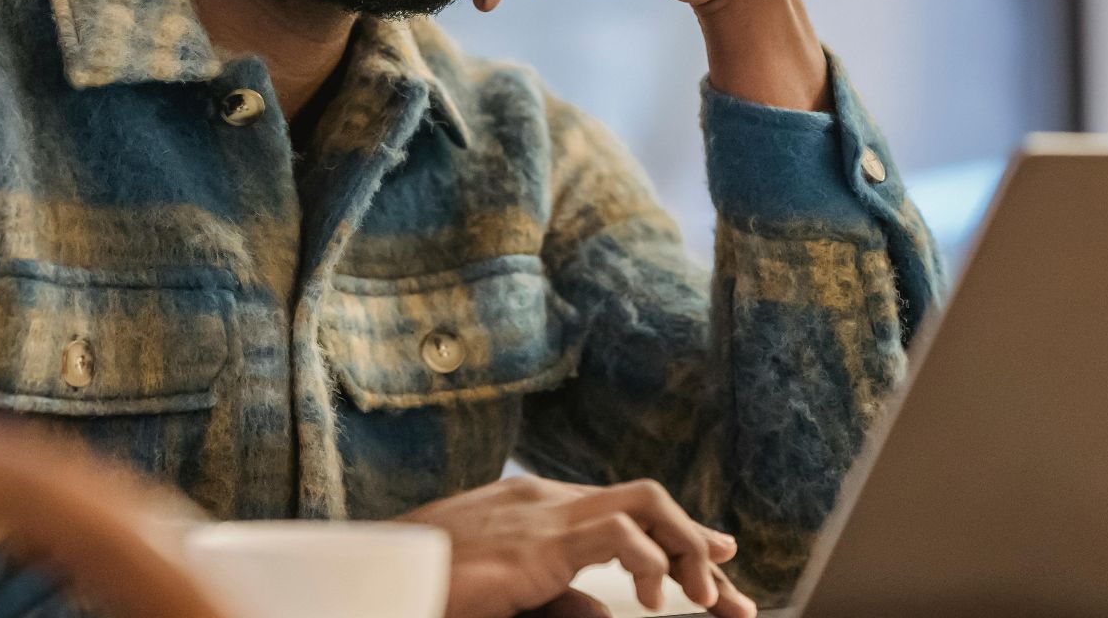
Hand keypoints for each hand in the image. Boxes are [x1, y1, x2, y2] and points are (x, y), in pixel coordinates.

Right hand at [399, 475, 757, 617]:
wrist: (377, 579)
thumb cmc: (431, 588)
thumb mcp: (512, 597)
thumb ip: (561, 599)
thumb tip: (608, 611)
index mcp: (537, 510)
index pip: (624, 511)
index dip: (677, 539)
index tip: (719, 562)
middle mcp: (545, 501)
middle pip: (647, 501)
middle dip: (696, 544)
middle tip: (730, 599)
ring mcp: (542, 514)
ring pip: (646, 503)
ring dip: (686, 550)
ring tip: (707, 601)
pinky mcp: (539, 541)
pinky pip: (619, 534)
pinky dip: (651, 563)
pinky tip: (658, 600)